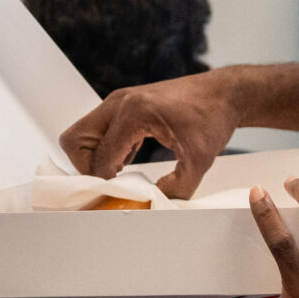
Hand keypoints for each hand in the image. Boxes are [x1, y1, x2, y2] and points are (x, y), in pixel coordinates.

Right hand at [60, 72, 240, 198]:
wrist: (223, 93)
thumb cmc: (213, 118)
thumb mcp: (199, 160)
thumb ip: (177, 188)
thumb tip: (154, 203)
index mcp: (135, 113)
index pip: (100, 157)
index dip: (104, 183)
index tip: (117, 196)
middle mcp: (120, 103)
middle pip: (75, 140)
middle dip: (84, 167)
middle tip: (107, 183)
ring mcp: (120, 102)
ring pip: (82, 134)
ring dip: (92, 157)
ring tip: (117, 176)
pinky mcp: (125, 106)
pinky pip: (98, 130)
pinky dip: (104, 148)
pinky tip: (125, 162)